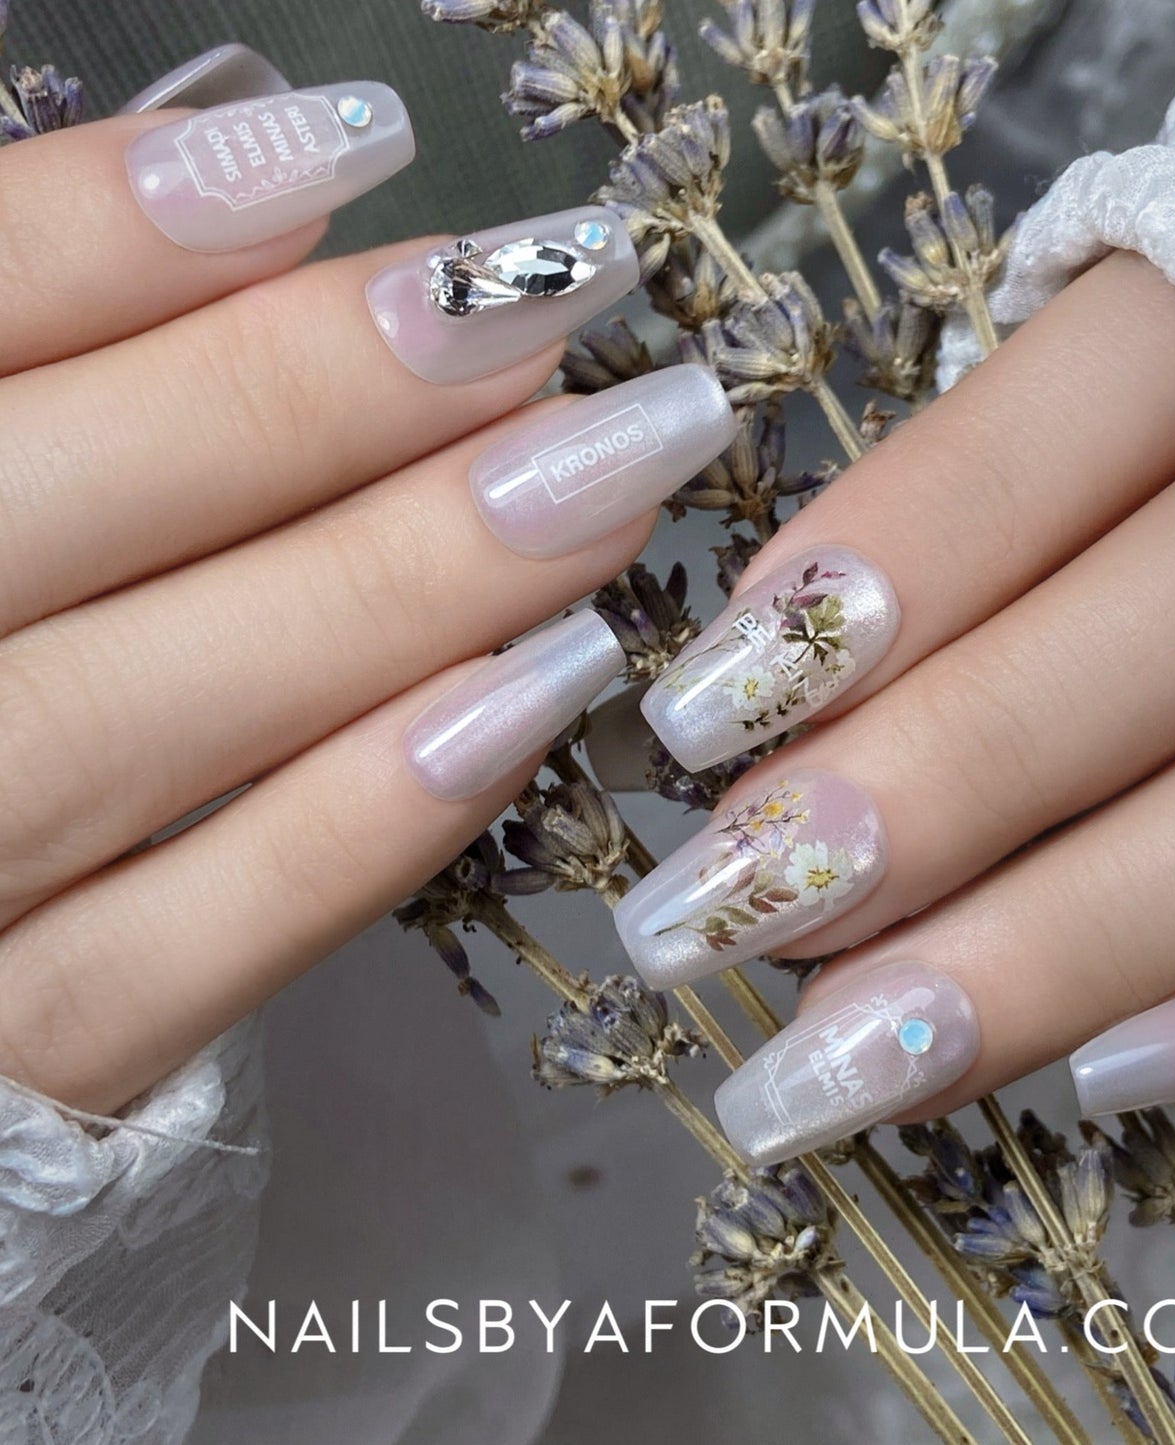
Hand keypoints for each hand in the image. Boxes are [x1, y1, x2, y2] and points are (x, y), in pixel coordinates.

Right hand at [0, 85, 738, 1114]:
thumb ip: (54, 387)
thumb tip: (255, 194)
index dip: (119, 229)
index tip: (346, 142)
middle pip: (53, 505)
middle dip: (313, 391)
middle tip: (546, 305)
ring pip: (141, 721)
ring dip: (394, 582)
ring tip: (607, 473)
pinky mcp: (20, 1077)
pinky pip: (183, 951)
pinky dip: (364, 818)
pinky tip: (540, 689)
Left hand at [610, 251, 1174, 1164]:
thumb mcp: (1141, 373)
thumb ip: (993, 478)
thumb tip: (780, 645)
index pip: (1069, 422)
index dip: (890, 566)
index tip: (704, 709)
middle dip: (946, 777)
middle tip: (730, 908)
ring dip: (1061, 940)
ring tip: (845, 1056)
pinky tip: (1100, 1076)